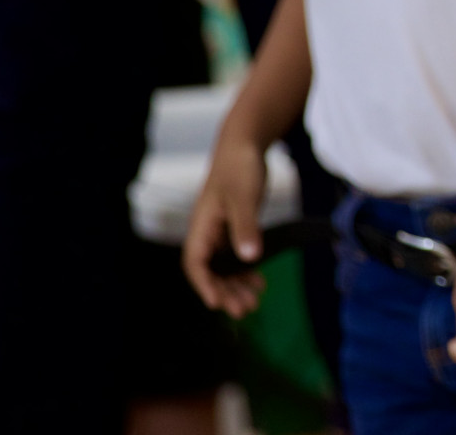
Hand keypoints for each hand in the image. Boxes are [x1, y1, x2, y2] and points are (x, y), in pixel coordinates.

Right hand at [182, 137, 268, 317]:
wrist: (245, 144)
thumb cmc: (240, 167)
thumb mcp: (244, 197)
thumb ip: (246, 227)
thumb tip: (250, 258)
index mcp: (202, 226)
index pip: (196, 263)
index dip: (205, 285)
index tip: (217, 303)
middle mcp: (208, 233)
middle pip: (211, 271)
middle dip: (225, 291)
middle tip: (244, 311)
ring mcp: (221, 231)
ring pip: (224, 267)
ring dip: (236, 285)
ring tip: (254, 302)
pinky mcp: (234, 228)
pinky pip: (236, 257)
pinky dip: (245, 271)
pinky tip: (259, 281)